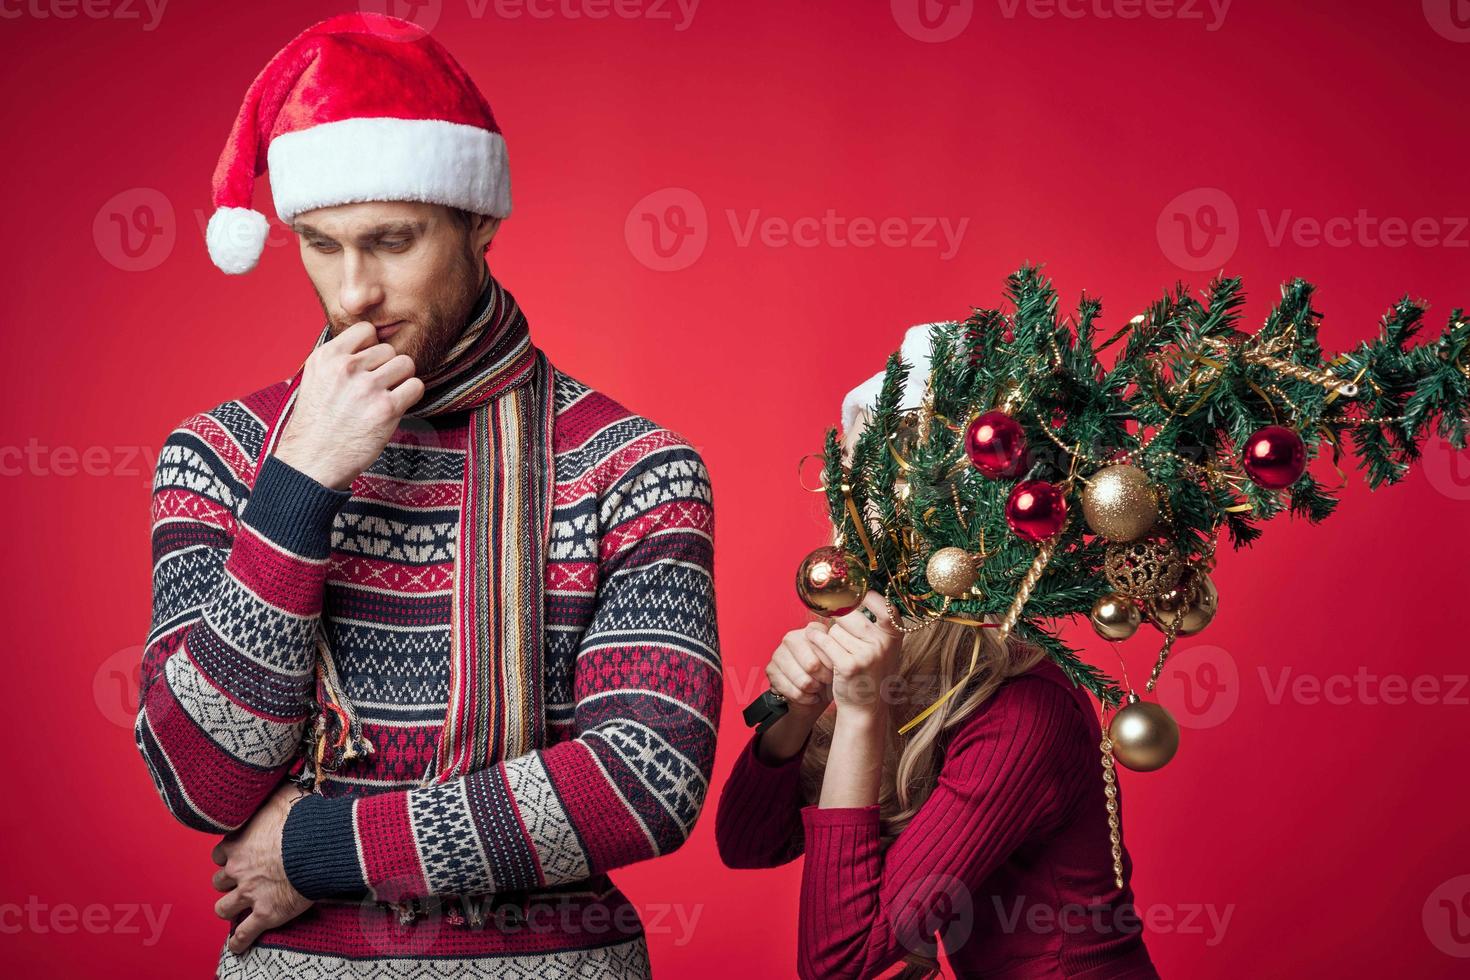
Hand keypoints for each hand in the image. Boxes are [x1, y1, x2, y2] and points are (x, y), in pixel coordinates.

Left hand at [211, 781, 313, 954]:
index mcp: (238, 843)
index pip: (220, 853)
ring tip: (236, 909)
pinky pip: (244, 933)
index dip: (229, 855)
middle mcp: (237, 869)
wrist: (318, 846)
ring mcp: (249, 894)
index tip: (238, 855)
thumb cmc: (303, 819)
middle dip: (228, 881)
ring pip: (223, 908)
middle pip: (218, 880)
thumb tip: (276, 776)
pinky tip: (237, 945)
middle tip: (241, 880)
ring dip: (229, 908)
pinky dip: (239, 941)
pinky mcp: (264, 914)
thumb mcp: (285, 795)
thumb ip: (274, 791)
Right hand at [274, 321, 424, 489]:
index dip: (372, 347)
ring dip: (401, 380)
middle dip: (387, 367)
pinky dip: (411, 396)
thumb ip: (339, 359)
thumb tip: (369, 343)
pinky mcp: (386, 408)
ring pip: (406, 364)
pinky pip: (416, 386)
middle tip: (377, 389)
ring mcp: (367, 387)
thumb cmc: (317, 424)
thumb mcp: (315, 380)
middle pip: (389, 349)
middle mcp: (347, 368)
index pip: (366, 330)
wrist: (312, 462)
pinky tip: (396, 407)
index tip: (368, 365)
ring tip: (386, 397)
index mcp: (326, 357)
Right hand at [765, 621, 837, 719]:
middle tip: (827, 681)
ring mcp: (779, 653)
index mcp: (811, 630)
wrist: (814, 693)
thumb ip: (838, 652)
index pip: (824, 647)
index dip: (833, 663)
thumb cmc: (829, 674)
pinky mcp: (771, 670)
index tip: (837, 670)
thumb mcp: (838, 660)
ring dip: (814, 689)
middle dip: (823, 678)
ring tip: (818, 687)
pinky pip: (793, 691)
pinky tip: (810, 695)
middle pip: (812, 665)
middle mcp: (792, 637)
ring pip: (803, 681)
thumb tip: (836, 652)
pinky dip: (805, 698)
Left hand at [805, 592, 901, 719]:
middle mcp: (884, 643)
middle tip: (844, 640)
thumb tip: (847, 593)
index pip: (881, 603)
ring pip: (835, 629)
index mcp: (895, 635)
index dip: (864, 597)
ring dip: (831, 639)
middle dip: (840, 623)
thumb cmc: (870, 672)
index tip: (854, 597)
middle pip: (850, 614)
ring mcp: (867, 655)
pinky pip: (825, 641)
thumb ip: (873, 623)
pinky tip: (818, 647)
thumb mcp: (881, 647)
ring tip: (840, 654)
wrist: (865, 707)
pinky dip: (817, 642)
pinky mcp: (849, 665)